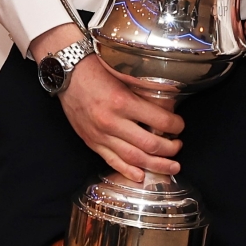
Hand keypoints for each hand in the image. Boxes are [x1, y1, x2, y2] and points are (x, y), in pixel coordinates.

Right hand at [30, 23, 182, 183]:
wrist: (66, 72)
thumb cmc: (95, 68)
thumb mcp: (123, 73)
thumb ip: (143, 90)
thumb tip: (166, 104)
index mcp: (122, 102)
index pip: (160, 121)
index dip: (176, 126)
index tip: (180, 125)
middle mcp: (112, 122)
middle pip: (150, 145)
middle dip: (170, 149)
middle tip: (178, 146)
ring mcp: (100, 135)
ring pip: (134, 158)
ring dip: (157, 165)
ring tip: (171, 166)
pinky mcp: (91, 142)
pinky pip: (112, 161)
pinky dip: (128, 171)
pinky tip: (142, 176)